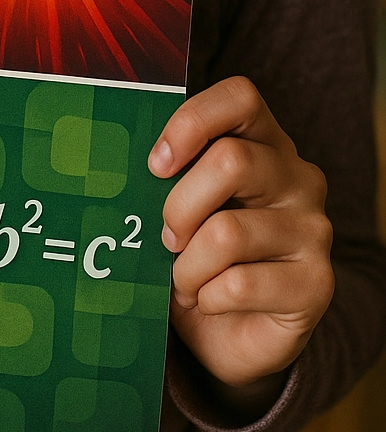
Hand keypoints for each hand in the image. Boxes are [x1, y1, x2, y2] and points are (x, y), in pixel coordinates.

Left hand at [149, 75, 333, 391]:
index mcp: (264, 144)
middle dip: (178, 207)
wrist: (234, 334)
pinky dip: (207, 298)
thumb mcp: (181, 209)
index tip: (156, 165)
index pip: (241, 98)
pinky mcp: (317, 282)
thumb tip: (114, 167)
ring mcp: (313, 229)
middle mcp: (298, 178)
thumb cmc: (199, 257)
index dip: (192, 122)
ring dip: (187, 267)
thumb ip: (167, 180)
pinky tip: (209, 302)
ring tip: (185, 280)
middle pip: (231, 160)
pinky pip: (239, 284)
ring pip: (227, 232)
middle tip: (166, 238)